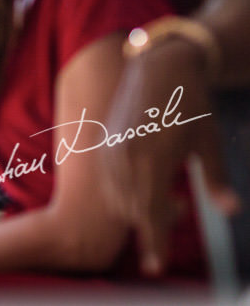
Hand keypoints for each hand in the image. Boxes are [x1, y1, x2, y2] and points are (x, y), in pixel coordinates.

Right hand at [101, 40, 237, 275]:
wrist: (159, 68)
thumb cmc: (192, 105)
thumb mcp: (209, 143)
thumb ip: (216, 179)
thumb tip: (231, 210)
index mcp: (154, 160)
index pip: (151, 214)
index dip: (154, 243)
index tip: (155, 268)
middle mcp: (127, 158)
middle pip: (133, 210)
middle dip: (150, 226)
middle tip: (172, 223)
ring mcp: (112, 150)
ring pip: (119, 198)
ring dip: (137, 209)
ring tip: (165, 197)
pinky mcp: (104, 144)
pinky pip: (110, 182)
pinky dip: (124, 192)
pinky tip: (143, 184)